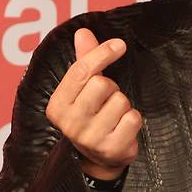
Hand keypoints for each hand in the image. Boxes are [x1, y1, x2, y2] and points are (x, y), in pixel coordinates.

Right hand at [46, 28, 141, 179]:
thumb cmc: (91, 117)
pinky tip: (123, 128)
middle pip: (102, 84)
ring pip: (120, 101)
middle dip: (111, 87)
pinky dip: (133, 119)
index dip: (101, 53)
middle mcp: (70, 123)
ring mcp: (91, 138)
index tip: (119, 45)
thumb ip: (84, 62)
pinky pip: (133, 118)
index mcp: (57, 105)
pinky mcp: (112, 148)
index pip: (80, 71)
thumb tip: (82, 32)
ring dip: (123, 105)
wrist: (99, 159)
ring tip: (114, 116)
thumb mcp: (82, 91)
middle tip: (107, 100)